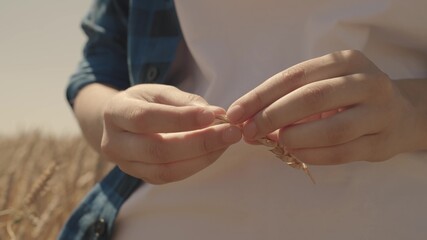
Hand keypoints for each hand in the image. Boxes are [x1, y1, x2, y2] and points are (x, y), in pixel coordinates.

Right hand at [101, 84, 241, 183]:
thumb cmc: (144, 102)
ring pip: (165, 170)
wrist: (122, 123)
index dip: (180, 119)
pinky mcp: (141, 177)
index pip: (146, 118)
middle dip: (199, 142)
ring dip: (202, 157)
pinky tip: (214, 151)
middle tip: (231, 132)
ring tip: (227, 142)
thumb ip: (185, 102)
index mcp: (115, 112)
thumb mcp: (159, 92)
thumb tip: (216, 115)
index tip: (212, 116)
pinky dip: (196, 165)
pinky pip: (170, 177)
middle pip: (157, 149)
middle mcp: (114, 142)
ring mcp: (126, 165)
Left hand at [227, 50, 426, 164]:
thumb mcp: (322, 86)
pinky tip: (295, 153)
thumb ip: (288, 100)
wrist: (400, 113)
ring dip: (294, 138)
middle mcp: (366, 81)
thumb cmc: (348, 98)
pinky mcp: (382, 142)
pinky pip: (342, 152)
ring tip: (274, 142)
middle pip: (311, 98)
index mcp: (345, 61)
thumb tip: (246, 121)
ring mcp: (379, 112)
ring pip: (331, 128)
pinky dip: (312, 154)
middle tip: (248, 132)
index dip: (260, 96)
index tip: (235, 113)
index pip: (294, 76)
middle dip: (272, 117)